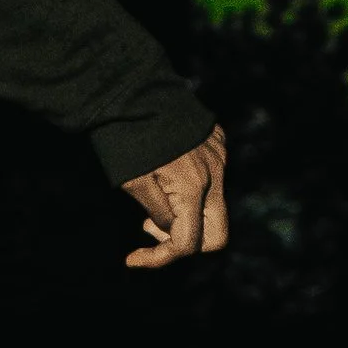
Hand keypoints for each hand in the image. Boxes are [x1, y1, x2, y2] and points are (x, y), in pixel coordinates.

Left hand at [122, 127, 227, 270]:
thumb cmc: (127, 137)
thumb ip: (158, 213)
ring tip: (155, 194)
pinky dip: (191, 188)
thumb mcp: (132, 182)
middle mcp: (215, 174)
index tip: (131, 259)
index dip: (159, 258)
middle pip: (217, 235)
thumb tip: (171, 230)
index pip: (187, 243)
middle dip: (186, 244)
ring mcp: (219, 157)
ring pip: (214, 206)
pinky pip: (212, 177)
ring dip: (187, 214)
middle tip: (152, 229)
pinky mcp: (217, 143)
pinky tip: (166, 171)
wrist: (134, 87)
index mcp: (193, 187)